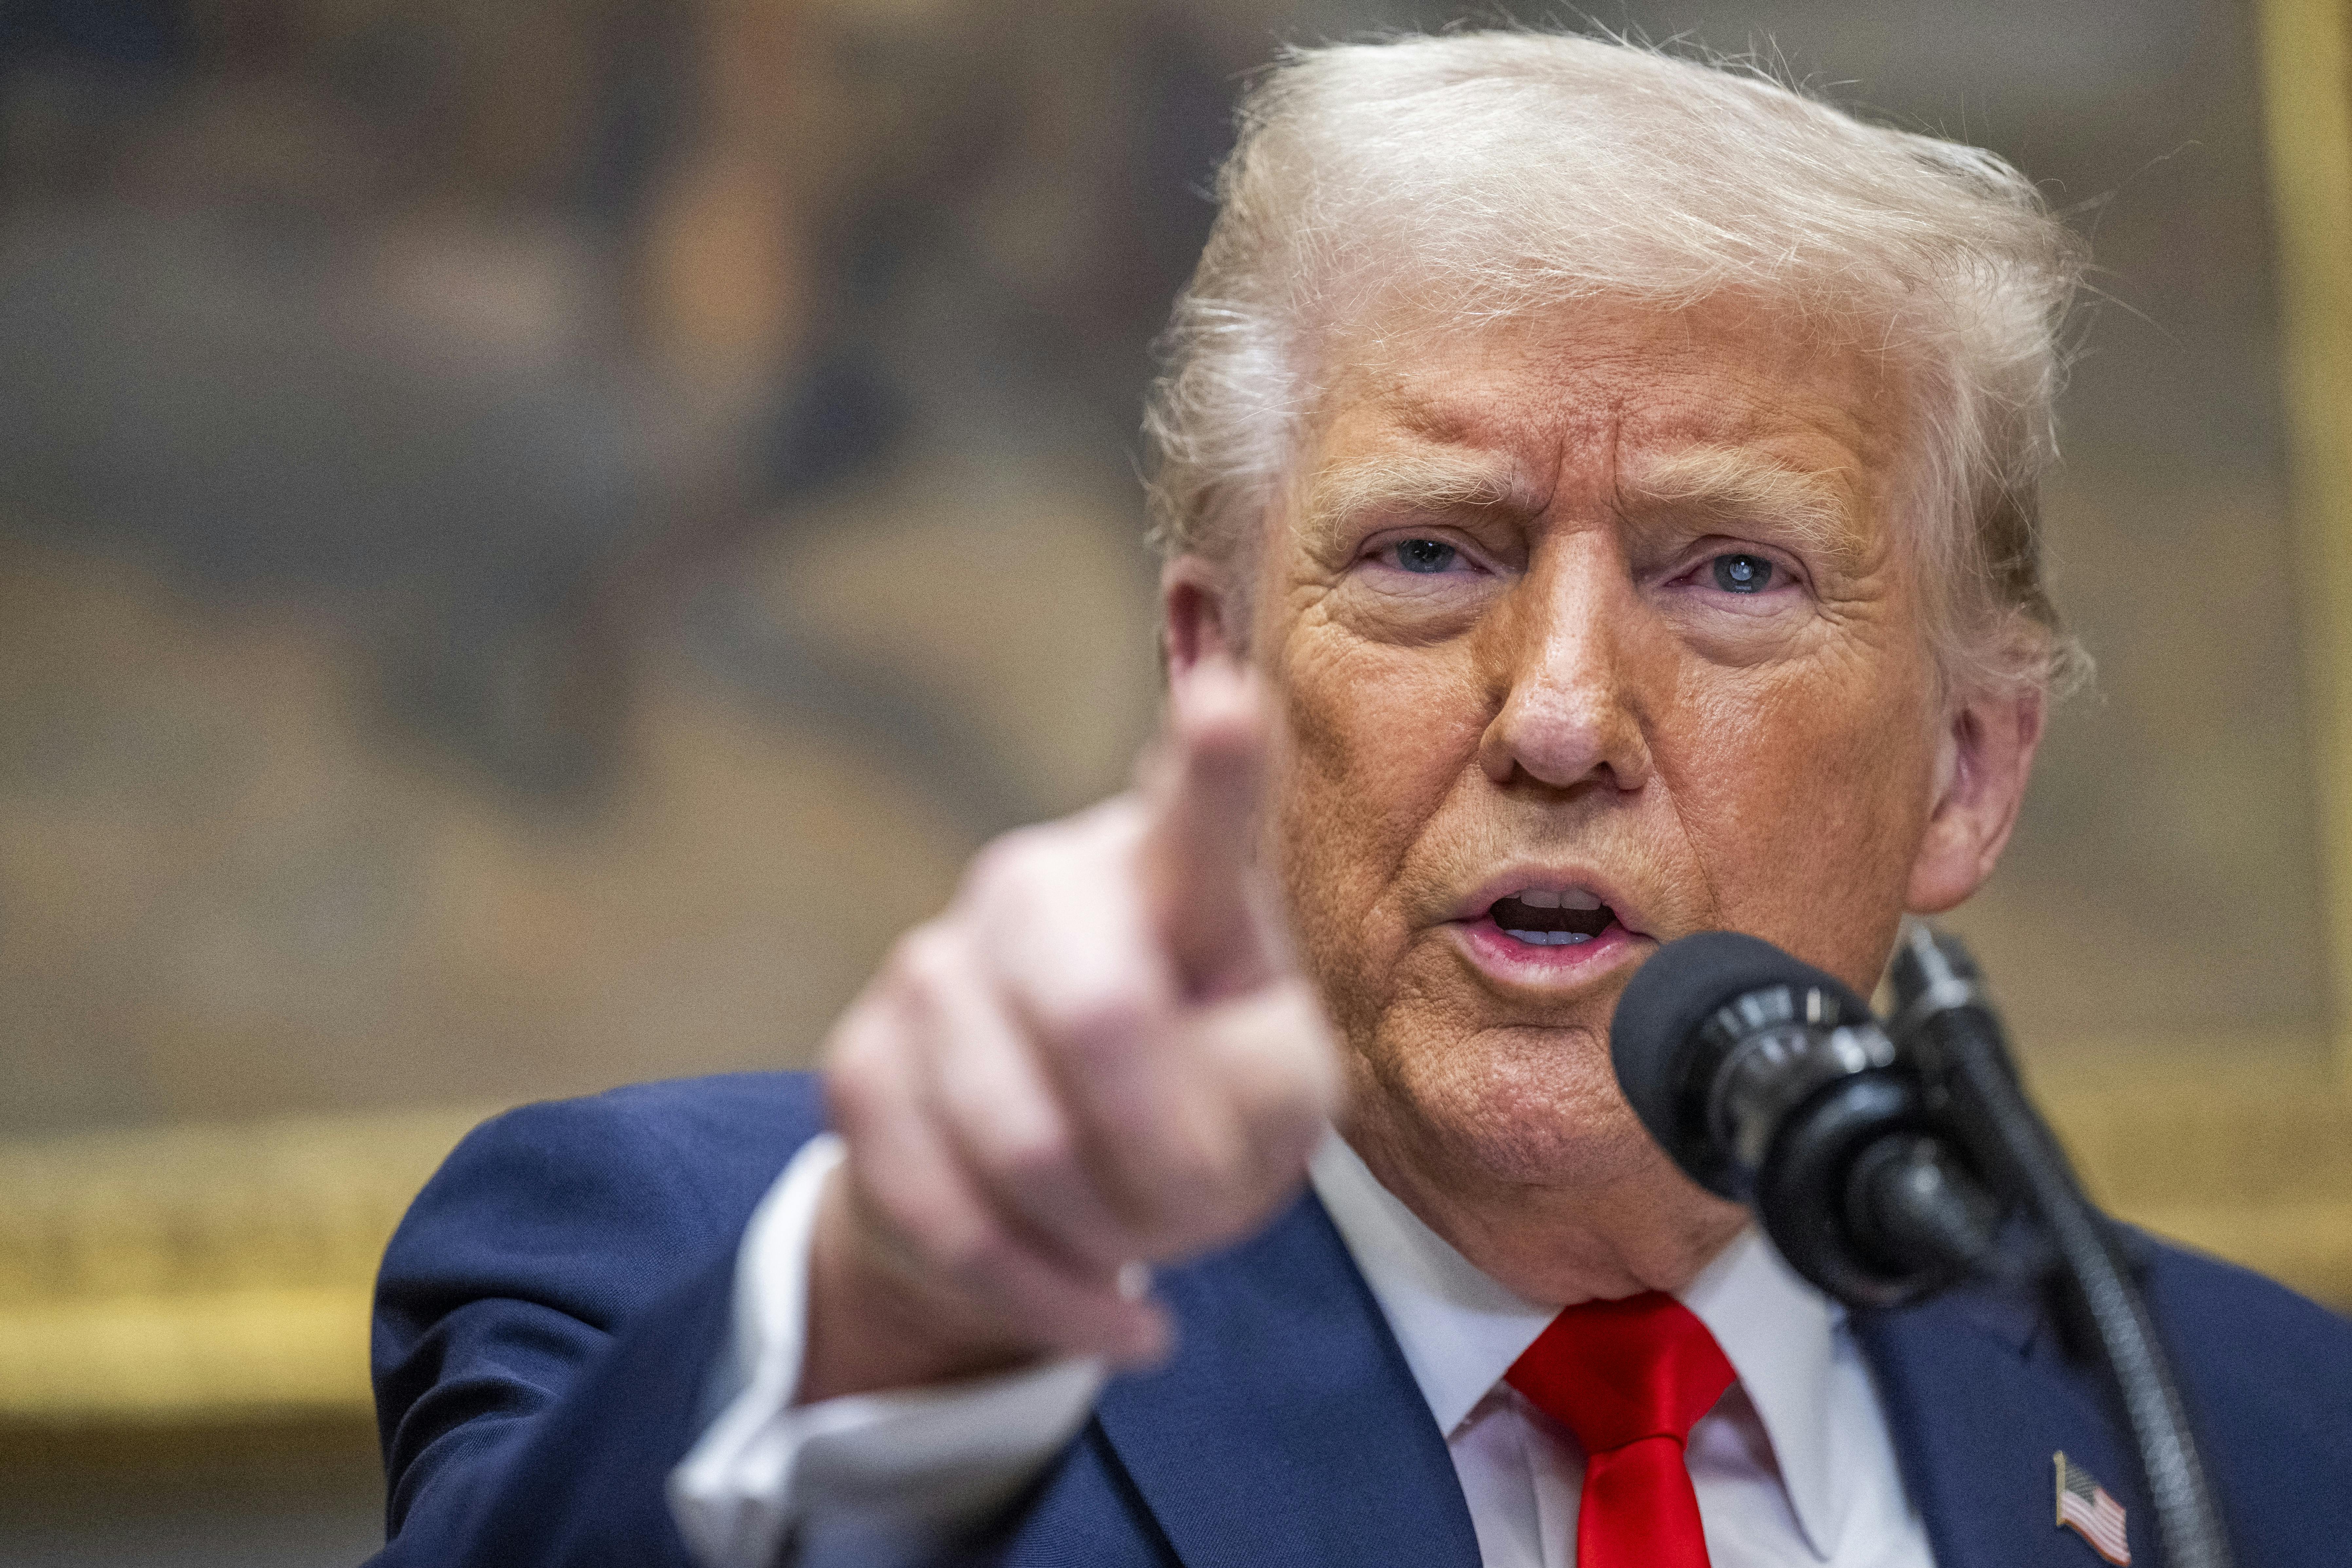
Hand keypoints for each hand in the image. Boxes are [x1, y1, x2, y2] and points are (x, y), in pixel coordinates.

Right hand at [803, 659, 1340, 1400]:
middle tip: (1197, 1206)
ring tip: (1137, 1238)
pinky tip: (1105, 1309)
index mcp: (1171, 876)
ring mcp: (936, 965)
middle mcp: (1041, 887)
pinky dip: (1048, 1297)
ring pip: (1026, 1144)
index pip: (1199, 813)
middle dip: (1163, 1155)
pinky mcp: (861, 1063)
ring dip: (1107, 1234)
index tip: (1226, 699)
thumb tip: (1172, 1074)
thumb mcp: (1275, 1102)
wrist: (1053, 1186)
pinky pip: (954, 1217)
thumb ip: (1261, 1085)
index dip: (1212, 760)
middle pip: (1102, 1018)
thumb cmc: (1199, 1108)